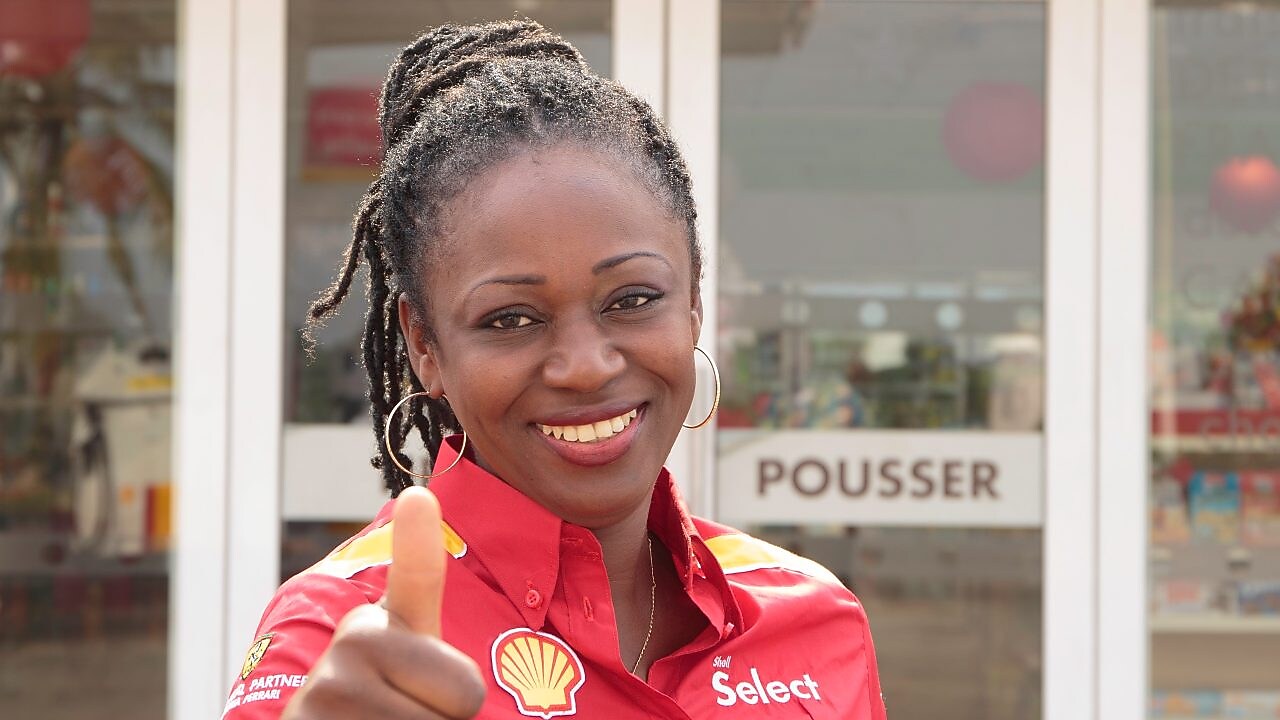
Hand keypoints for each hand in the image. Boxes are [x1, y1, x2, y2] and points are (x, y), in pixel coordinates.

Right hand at [283, 487, 485, 718]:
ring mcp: (329, 687)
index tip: (419, 498)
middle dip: (448, 717)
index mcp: (378, 622)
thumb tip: (427, 523)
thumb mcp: (411, 671)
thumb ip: (436, 640)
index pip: (417, 579)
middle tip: (402, 715)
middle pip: (465, 691)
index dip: (418, 541)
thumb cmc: (377, 710)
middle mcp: (353, 641)